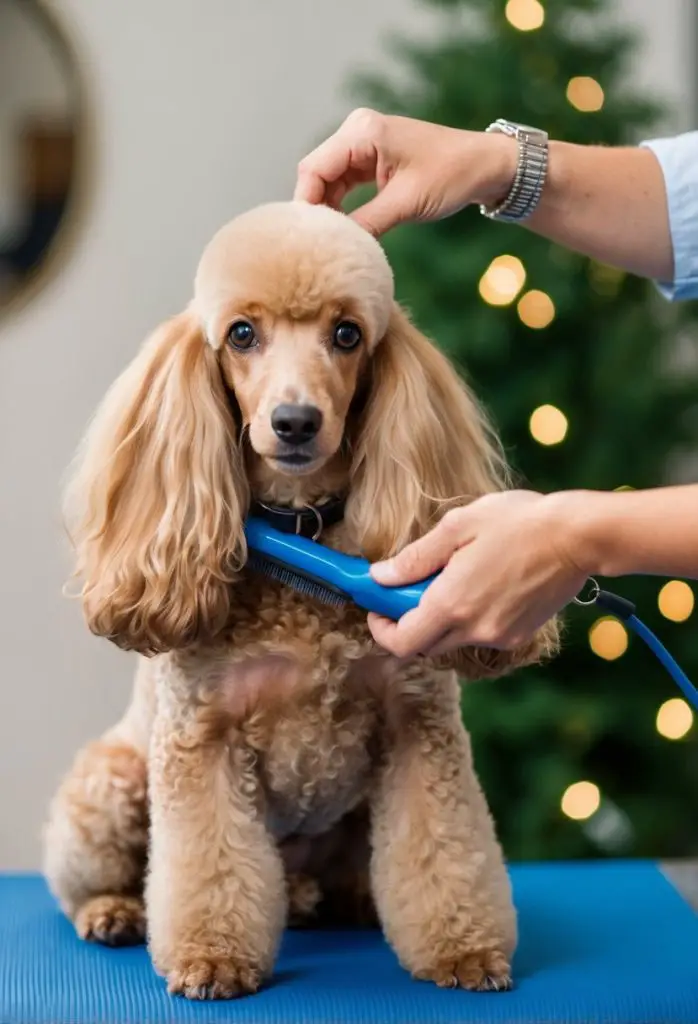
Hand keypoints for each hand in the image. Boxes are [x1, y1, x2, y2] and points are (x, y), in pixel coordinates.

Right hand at [294, 108, 516, 235]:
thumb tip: (334, 248)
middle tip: (316, 246)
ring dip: (328, 211)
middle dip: (315, 210)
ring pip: (328, 181)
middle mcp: (357, 131)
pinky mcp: (371, 158)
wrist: (485, 166)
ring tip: (330, 242)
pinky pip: (344, 184)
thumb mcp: (406, 204)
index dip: (305, 205)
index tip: (307, 239)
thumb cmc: (452, 175)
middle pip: (316, 174)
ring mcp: (363, 143)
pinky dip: (342, 207)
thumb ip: (365, 224)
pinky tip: (344, 231)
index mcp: (363, 131)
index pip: (313, 169)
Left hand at [367, 491, 587, 657]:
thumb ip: (416, 557)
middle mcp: (474, 629)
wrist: (577, 537)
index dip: (381, 631)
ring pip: (453, 640)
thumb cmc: (517, 522)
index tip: (376, 609)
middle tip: (408, 590)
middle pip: (424, 645)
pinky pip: (481, 635)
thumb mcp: (457, 527)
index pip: (402, 642)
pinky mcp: (519, 634)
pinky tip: (483, 585)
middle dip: (408, 623)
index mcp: (452, 603)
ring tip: (453, 579)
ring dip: (441, 620)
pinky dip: (470, 619)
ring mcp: (499, 636)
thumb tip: (381, 576)